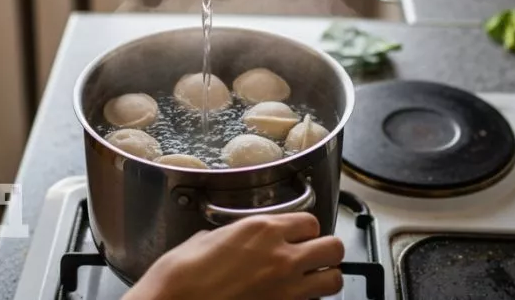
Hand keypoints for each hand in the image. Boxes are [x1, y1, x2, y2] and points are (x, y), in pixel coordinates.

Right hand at [124, 213, 344, 299]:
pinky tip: (290, 298)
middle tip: (312, 257)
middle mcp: (281, 256)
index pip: (311, 222)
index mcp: (262, 229)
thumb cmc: (181, 275)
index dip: (306, 230)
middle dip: (326, 252)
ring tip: (310, 280)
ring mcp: (286, 289)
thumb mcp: (207, 240)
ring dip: (325, 278)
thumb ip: (235, 235)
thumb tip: (239, 239)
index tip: (299, 236)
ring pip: (333, 280)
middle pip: (333, 248)